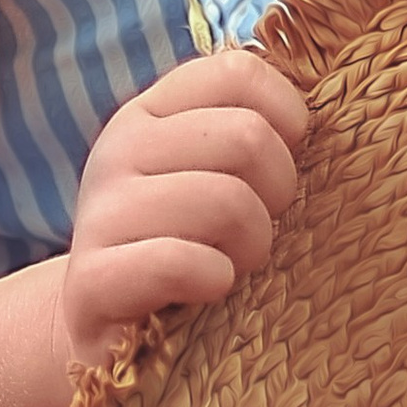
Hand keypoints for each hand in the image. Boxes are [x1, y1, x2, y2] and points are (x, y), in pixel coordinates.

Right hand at [59, 49, 310, 365]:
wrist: (107, 333)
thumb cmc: (182, 245)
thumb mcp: (211, 175)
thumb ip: (247, 133)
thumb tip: (316, 106)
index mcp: (149, 112)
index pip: (236, 73)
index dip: (286, 117)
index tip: (283, 164)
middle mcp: (118, 148)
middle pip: (247, 137)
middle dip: (276, 194)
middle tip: (256, 231)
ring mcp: (99, 213)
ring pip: (226, 200)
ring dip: (251, 246)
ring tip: (234, 265)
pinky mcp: (90, 279)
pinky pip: (179, 262)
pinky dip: (212, 279)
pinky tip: (207, 290)